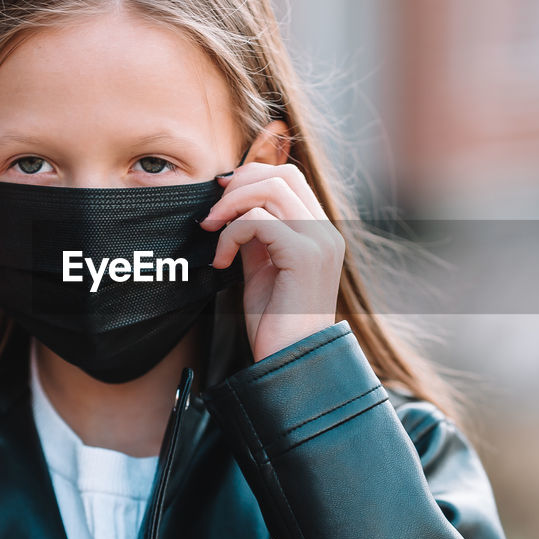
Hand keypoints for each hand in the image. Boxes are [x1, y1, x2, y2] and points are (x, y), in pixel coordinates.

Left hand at [199, 162, 344, 360]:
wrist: (291, 363)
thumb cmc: (276, 323)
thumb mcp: (263, 268)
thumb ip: (256, 236)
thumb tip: (232, 208)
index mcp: (320, 233)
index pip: (290, 178)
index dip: (252, 177)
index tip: (221, 196)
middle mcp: (326, 232)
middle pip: (282, 175)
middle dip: (239, 185)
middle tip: (212, 215)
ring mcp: (319, 242)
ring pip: (270, 190)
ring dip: (230, 206)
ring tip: (212, 233)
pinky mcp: (304, 256)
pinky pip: (258, 221)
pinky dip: (231, 235)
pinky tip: (221, 261)